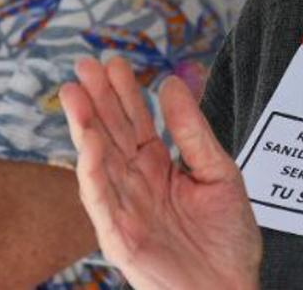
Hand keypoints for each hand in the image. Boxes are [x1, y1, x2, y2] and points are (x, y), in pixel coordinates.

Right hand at [60, 55, 259, 289]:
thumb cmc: (228, 241)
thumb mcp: (219, 173)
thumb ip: (192, 131)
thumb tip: (170, 83)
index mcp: (158, 167)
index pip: (134, 122)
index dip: (123, 92)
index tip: (113, 61)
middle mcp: (136, 183)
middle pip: (111, 134)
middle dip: (96, 99)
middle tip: (84, 64)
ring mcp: (124, 208)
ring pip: (98, 160)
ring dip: (84, 127)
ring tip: (74, 93)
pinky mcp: (119, 236)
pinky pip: (101, 200)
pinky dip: (92, 171)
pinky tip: (88, 142)